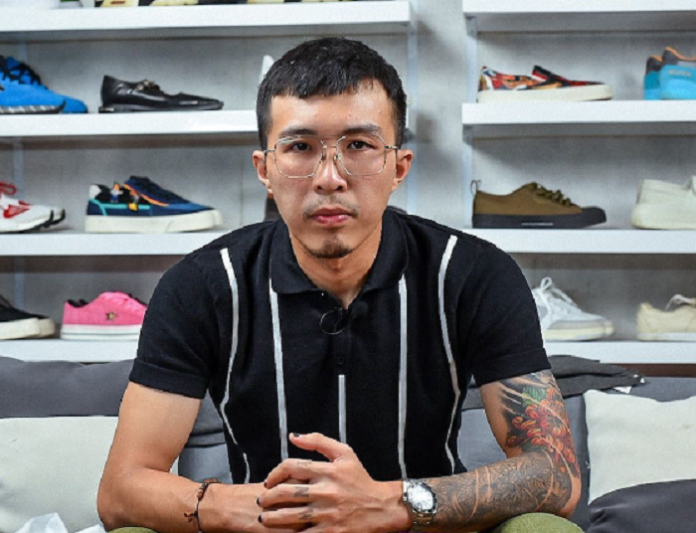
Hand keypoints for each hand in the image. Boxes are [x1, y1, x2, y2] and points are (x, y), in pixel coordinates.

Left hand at [257, 433, 406, 532]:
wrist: (382, 507)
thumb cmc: (360, 479)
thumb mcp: (345, 454)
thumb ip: (319, 441)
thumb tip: (293, 437)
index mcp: (328, 471)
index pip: (292, 467)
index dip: (274, 473)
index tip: (268, 482)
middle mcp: (327, 491)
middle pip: (287, 493)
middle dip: (268, 498)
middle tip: (261, 502)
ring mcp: (328, 513)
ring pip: (291, 516)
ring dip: (273, 518)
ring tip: (264, 519)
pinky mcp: (331, 532)